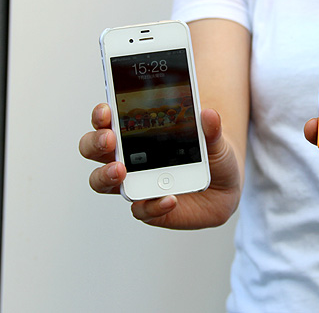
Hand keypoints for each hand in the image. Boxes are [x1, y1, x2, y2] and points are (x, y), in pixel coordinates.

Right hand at [79, 103, 241, 228]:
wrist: (224, 186)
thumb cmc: (210, 156)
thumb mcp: (215, 139)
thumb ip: (211, 129)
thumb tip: (208, 114)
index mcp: (135, 134)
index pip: (107, 121)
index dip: (101, 115)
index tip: (106, 110)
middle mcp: (127, 158)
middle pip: (93, 148)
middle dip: (95, 141)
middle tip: (109, 138)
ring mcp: (134, 184)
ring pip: (102, 181)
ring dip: (106, 174)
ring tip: (121, 170)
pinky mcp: (149, 208)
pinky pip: (141, 210)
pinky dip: (150, 205)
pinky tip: (167, 198)